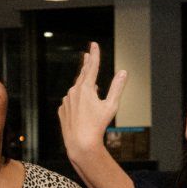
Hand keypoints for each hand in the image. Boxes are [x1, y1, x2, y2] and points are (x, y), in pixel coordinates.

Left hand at [56, 41, 125, 163]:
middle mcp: (73, 92)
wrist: (80, 143)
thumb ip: (117, 87)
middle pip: (82, 75)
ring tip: (92, 89)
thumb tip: (123, 73)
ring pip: (77, 90)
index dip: (95, 55)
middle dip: (86, 65)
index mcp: (85, 88)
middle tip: (88, 55)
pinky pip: (71, 102)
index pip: (92, 67)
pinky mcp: (62, 110)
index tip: (94, 44)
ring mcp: (66, 101)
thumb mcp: (111, 106)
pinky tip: (82, 110)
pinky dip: (77, 101)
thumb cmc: (98, 126)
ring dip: (84, 88)